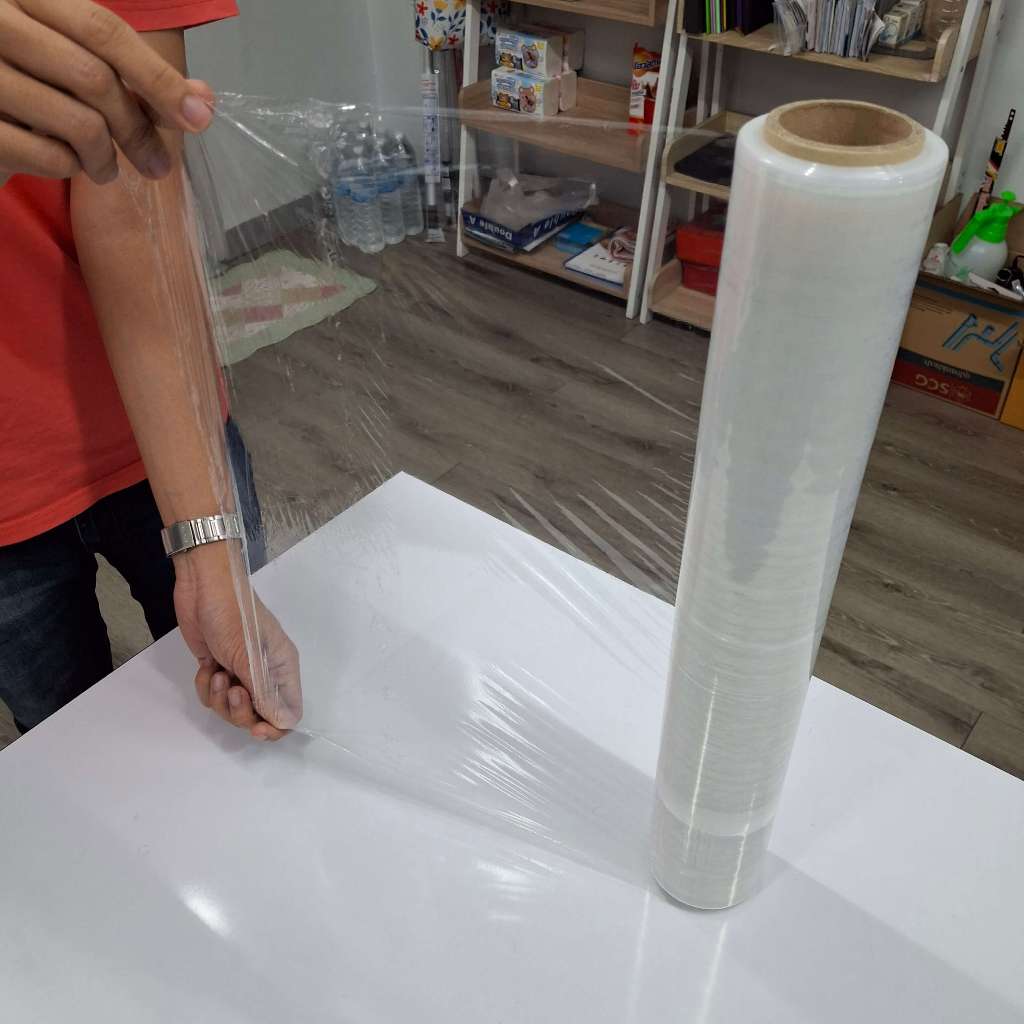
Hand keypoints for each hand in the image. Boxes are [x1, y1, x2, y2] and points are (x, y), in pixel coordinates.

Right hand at [0, 0, 214, 185]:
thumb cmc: (24, 79)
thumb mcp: (72, 59)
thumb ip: (132, 73)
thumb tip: (202, 100)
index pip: (103, 29)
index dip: (158, 77)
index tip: (198, 118)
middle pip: (95, 79)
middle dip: (138, 130)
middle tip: (158, 165)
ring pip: (78, 122)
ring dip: (106, 158)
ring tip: (106, 169)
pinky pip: (49, 156)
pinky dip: (71, 169)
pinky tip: (68, 165)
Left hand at [174, 542, 302, 741]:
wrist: (202, 587)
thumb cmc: (233, 616)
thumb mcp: (249, 656)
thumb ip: (264, 693)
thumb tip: (283, 723)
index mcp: (282, 669)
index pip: (289, 712)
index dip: (275, 727)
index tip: (256, 729)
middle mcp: (264, 674)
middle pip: (258, 715)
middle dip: (239, 711)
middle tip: (231, 690)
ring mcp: (240, 671)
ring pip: (232, 708)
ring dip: (220, 698)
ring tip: (216, 674)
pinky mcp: (218, 667)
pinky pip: (214, 695)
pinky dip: (207, 687)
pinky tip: (207, 668)